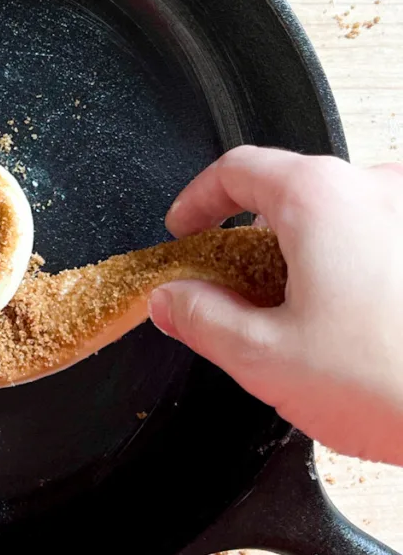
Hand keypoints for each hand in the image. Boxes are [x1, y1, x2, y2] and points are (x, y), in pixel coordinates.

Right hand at [148, 146, 402, 463]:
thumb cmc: (399, 384)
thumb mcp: (265, 358)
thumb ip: (200, 319)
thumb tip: (174, 300)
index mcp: (321, 199)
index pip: (236, 170)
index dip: (197, 200)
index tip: (186, 229)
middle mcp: (378, 188)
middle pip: (291, 194)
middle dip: (257, 242)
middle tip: (242, 296)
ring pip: (342, 219)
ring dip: (313, 258)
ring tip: (312, 324)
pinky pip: (384, 238)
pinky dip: (358, 267)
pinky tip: (363, 326)